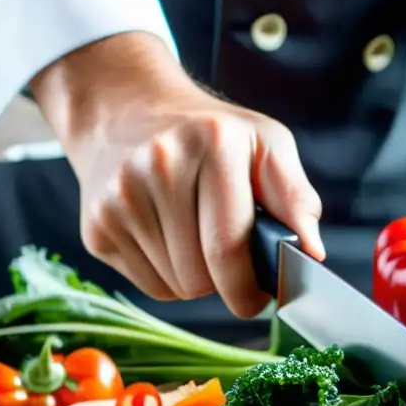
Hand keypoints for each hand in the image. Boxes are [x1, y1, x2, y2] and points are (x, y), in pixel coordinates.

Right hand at [30, 33, 324, 317]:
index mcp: (212, 144)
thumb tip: (310, 252)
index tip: (261, 296)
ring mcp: (119, 199)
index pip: (228, 248)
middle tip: (232, 257)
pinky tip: (170, 239)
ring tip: (198, 238)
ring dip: (197, 278)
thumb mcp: (265, 142)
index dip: (249, 289)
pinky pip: (150, 286)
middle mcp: (158, 168)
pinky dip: (169, 277)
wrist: (125, 109)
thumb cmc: (209, 134)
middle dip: (226, 282)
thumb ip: (295, 197)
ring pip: (176, 288)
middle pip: (200, 277)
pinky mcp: (95, 229)